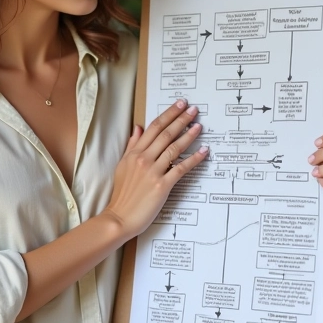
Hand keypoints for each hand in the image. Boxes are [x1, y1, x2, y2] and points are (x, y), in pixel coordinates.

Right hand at [104, 100, 208, 239]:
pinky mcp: (162, 185)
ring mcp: (153, 172)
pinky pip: (181, 169)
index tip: (179, 105)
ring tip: (199, 126)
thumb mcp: (123, 166)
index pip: (154, 128)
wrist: (120, 216)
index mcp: (134, 153)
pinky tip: (203, 151)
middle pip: (166, 134)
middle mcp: (143, 159)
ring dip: (189, 135)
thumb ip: (132, 146)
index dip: (168, 114)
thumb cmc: (122, 194)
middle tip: (193, 109)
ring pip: (174, 148)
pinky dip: (194, 159)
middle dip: (181, 119)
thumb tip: (138, 128)